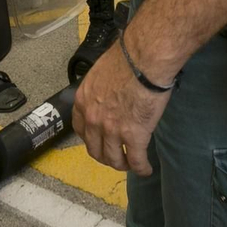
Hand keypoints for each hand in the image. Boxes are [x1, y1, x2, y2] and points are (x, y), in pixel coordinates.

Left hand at [72, 43, 170, 175]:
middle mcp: (93, 119)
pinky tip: (146, 169)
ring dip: (123, 164)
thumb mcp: (101, 72)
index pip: (80, 130)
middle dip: (105, 156)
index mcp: (83, 101)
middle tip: (116, 156)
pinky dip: (141, 168)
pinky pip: (136, 160)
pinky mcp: (134, 136)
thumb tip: (109, 92)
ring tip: (131, 164)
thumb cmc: (128, 57)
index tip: (99, 141)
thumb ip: (100, 89)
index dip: (91, 139)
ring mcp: (112, 130)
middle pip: (95, 150)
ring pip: (114, 159)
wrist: (144, 59)